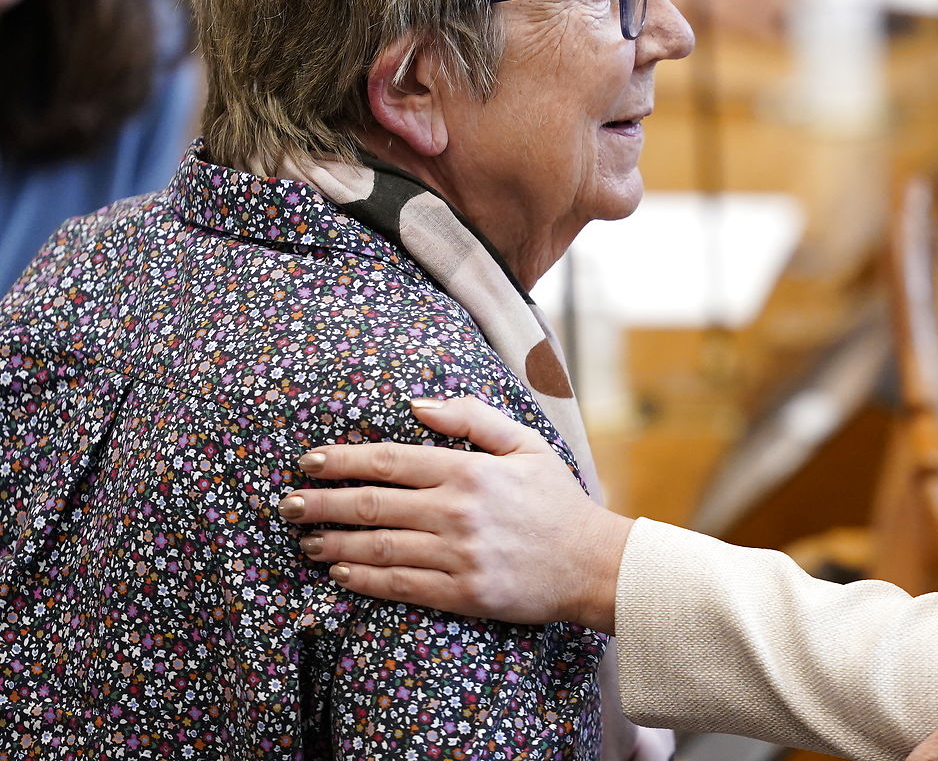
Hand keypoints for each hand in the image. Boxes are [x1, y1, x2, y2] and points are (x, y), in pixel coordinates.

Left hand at [278, 397, 631, 632]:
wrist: (592, 563)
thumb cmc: (556, 500)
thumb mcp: (525, 444)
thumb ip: (472, 417)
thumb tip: (416, 404)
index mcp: (469, 471)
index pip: (389, 460)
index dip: (342, 460)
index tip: (308, 462)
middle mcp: (457, 512)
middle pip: (371, 505)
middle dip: (321, 504)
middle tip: (286, 505)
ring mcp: (458, 555)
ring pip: (377, 548)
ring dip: (332, 545)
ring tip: (305, 541)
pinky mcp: (462, 592)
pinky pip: (399, 585)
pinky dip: (363, 579)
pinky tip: (339, 574)